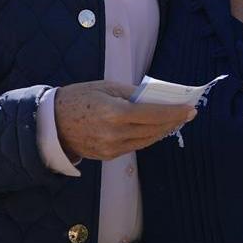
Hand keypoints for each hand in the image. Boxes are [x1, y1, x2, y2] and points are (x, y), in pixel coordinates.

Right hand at [54, 80, 195, 159]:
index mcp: (114, 112)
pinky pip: (134, 147)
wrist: (51, 123)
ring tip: (174, 121)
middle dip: (173, 121)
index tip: (190, 109)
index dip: (174, 112)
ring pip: (147, 141)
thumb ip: (132, 93)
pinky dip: (147, 137)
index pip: (153, 114)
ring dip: (162, 131)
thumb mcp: (106, 86)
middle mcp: (115, 133)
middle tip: (187, 114)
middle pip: (154, 129)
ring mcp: (111, 148)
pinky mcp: (108, 156)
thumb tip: (156, 98)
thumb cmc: (79, 97)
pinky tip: (154, 129)